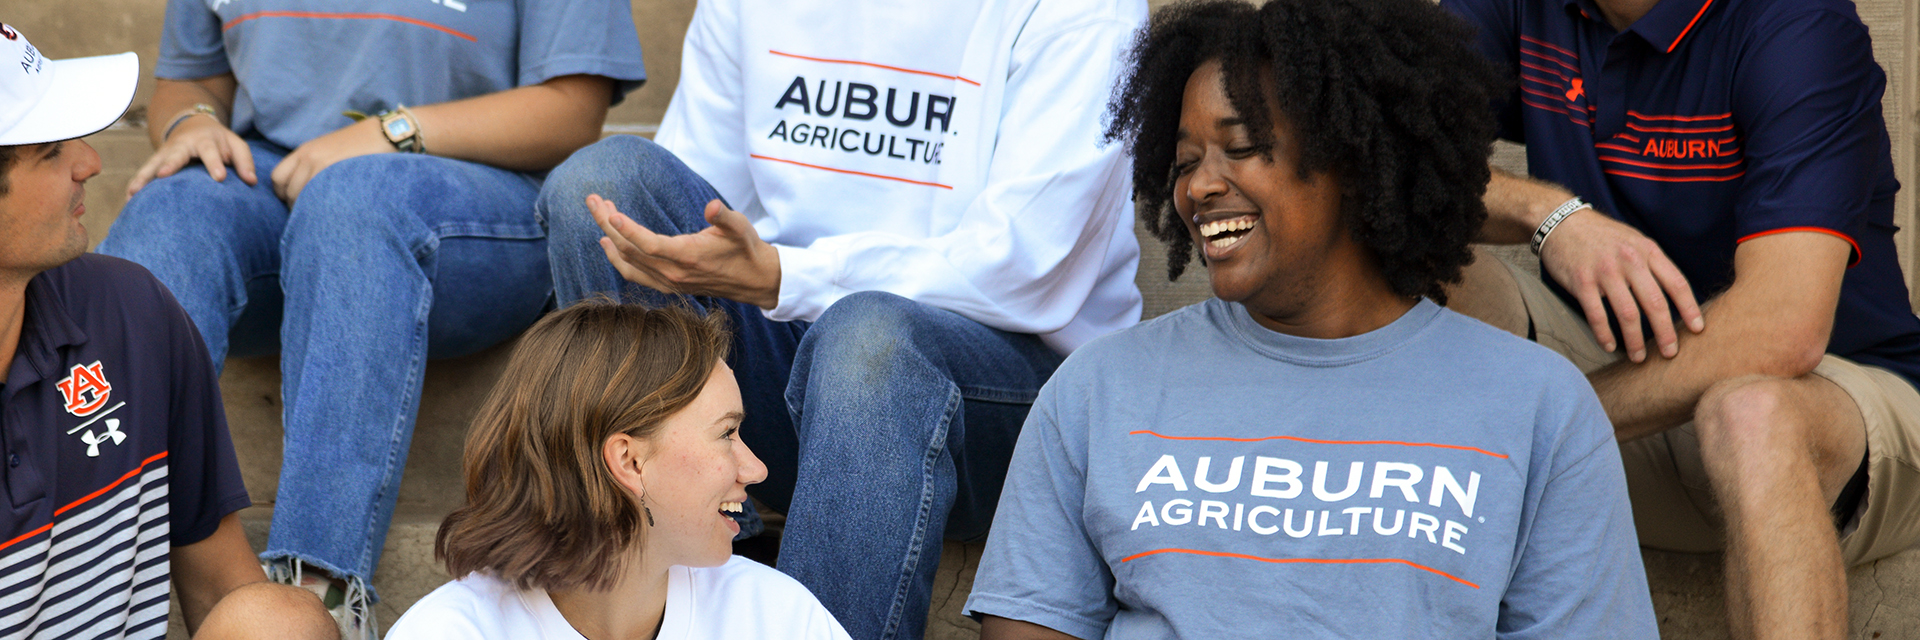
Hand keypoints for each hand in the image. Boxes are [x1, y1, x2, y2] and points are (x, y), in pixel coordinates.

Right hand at [126, 114, 255, 195]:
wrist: (193, 124)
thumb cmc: (218, 140)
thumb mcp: (235, 143)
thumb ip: (244, 161)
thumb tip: (252, 181)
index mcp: (204, 140)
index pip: (210, 152)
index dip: (214, 164)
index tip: (220, 178)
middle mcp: (182, 145)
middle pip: (175, 154)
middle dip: (170, 164)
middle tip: (164, 176)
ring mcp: (166, 153)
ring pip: (153, 164)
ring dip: (143, 177)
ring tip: (134, 193)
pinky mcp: (156, 161)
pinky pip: (144, 172)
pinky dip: (136, 183)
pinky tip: (129, 199)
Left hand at [270, 117, 393, 202]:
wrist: (383, 134)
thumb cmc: (360, 143)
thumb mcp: (328, 148)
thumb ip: (312, 163)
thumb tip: (303, 186)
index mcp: (304, 151)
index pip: (278, 178)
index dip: (283, 193)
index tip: (294, 201)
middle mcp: (308, 158)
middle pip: (288, 192)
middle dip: (295, 206)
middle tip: (309, 213)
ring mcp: (322, 167)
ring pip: (302, 198)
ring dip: (308, 209)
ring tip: (320, 215)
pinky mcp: (338, 176)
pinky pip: (319, 198)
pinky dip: (322, 207)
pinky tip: (332, 210)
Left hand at [589, 195, 781, 308]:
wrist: (753, 279)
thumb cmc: (746, 248)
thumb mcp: (740, 227)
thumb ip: (724, 217)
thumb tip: (712, 206)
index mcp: (689, 257)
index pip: (649, 245)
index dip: (627, 230)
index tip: (610, 212)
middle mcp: (673, 273)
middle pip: (629, 250)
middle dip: (607, 223)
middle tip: (593, 199)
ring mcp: (668, 282)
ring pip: (627, 261)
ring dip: (608, 236)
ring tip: (599, 211)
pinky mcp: (667, 286)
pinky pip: (633, 274)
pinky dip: (616, 259)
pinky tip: (607, 243)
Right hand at [1539, 210, 1704, 361]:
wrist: (1563, 222)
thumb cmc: (1601, 236)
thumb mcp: (1634, 241)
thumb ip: (1652, 263)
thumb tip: (1671, 294)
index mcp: (1647, 251)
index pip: (1676, 283)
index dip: (1689, 308)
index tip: (1697, 329)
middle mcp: (1629, 261)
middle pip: (1655, 303)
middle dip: (1665, 332)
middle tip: (1670, 353)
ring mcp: (1605, 271)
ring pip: (1627, 313)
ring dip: (1635, 340)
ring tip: (1639, 357)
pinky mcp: (1581, 281)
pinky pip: (1596, 314)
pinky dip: (1604, 334)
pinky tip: (1609, 345)